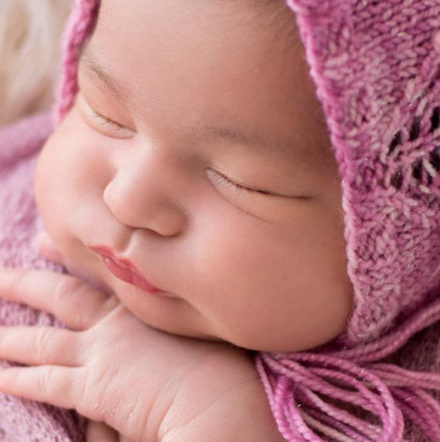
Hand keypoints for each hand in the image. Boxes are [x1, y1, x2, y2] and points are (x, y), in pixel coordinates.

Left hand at [0, 269, 280, 440]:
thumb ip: (171, 325)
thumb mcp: (200, 329)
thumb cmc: (223, 364)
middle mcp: (120, 320)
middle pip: (63, 296)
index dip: (71, 255)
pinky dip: (24, 380)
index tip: (47, 239)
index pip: (101, 271)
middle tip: (2, 272)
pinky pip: (49, 382)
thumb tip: (158, 325)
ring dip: (14, 337)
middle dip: (29, 282)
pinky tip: (5, 379)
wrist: (219, 395)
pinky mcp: (94, 385)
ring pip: (46, 340)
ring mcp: (104, 351)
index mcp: (147, 301)